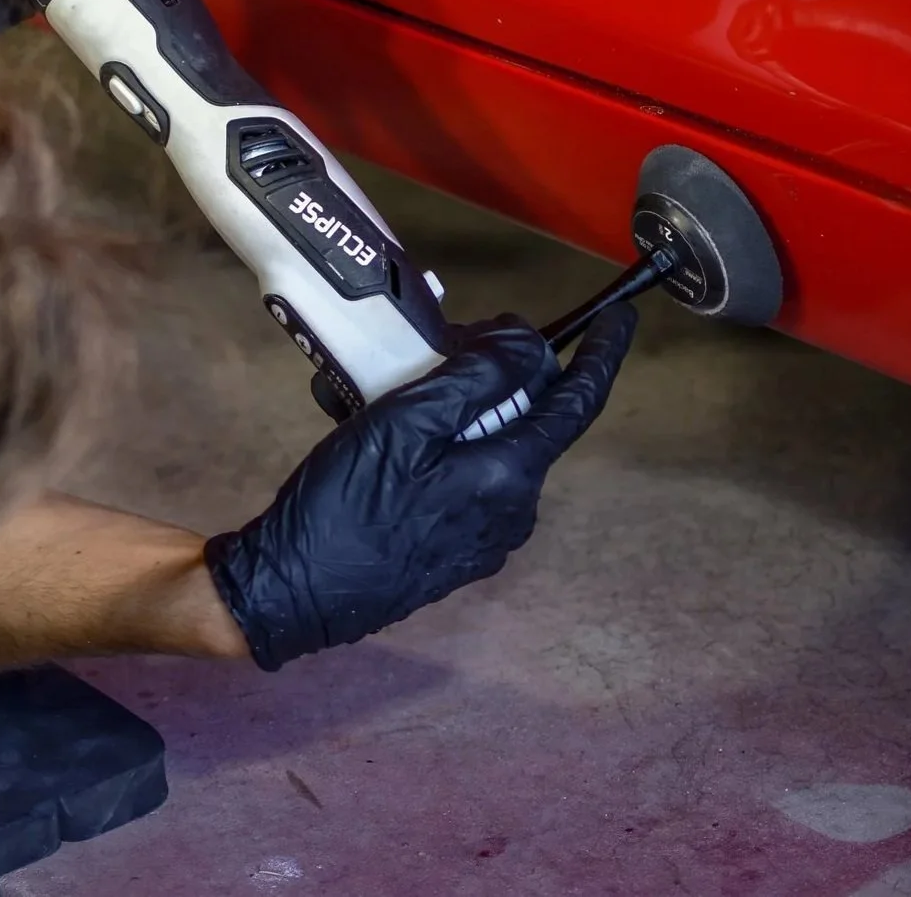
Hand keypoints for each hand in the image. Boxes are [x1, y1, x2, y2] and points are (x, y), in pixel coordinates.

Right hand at [204, 307, 637, 670]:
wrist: (293, 592)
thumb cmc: (344, 504)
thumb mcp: (404, 423)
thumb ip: (477, 379)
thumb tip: (531, 345)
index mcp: (510, 477)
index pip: (577, 403)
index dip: (601, 354)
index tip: (617, 317)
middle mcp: (513, 512)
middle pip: (527, 420)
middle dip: (498, 373)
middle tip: (444, 340)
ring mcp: (486, 539)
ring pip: (491, 448)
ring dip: (459, 408)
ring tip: (392, 383)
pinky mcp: (455, 554)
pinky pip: (465, 480)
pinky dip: (441, 444)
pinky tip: (383, 431)